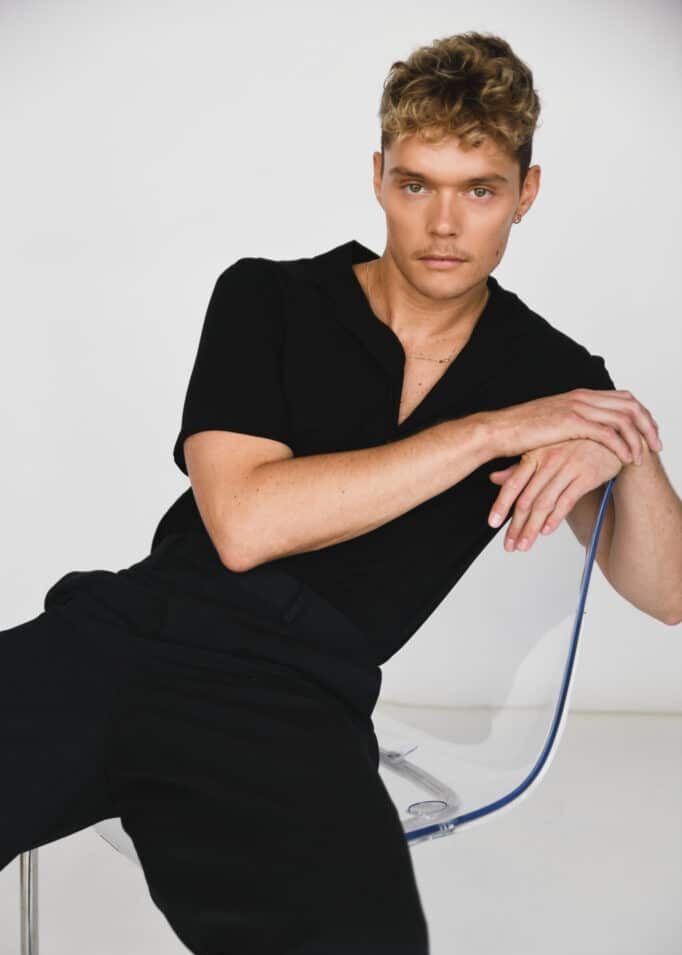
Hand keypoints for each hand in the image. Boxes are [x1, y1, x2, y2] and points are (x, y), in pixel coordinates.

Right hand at [481, 388, 662, 464]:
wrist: (498, 431)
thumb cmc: (520, 431)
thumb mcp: (552, 423)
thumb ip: (572, 422)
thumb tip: (586, 433)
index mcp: (580, 395)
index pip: (623, 398)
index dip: (641, 415)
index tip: (649, 433)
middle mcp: (583, 397)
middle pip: (631, 405)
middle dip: (648, 425)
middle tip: (656, 445)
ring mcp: (578, 408)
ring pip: (624, 418)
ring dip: (639, 438)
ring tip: (644, 456)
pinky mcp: (572, 422)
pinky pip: (609, 433)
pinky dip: (622, 446)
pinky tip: (626, 460)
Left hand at [486, 438, 624, 550]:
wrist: (611, 437)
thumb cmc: (574, 444)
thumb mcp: (544, 451)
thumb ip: (519, 467)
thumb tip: (494, 479)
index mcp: (534, 454)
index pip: (512, 484)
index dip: (501, 505)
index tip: (493, 524)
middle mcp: (548, 461)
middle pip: (527, 499)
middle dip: (516, 526)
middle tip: (509, 545)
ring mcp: (567, 468)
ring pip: (544, 503)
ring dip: (532, 528)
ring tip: (524, 545)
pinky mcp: (586, 476)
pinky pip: (567, 500)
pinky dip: (555, 518)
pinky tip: (546, 531)